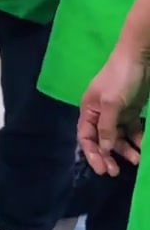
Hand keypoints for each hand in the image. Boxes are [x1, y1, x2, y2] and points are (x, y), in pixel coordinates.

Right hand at [78, 39, 149, 176]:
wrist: (141, 57)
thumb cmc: (120, 78)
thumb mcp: (111, 103)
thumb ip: (107, 127)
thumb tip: (105, 149)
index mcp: (89, 110)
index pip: (86, 137)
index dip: (92, 154)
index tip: (102, 169)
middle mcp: (101, 114)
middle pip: (102, 141)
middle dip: (108, 156)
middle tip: (116, 172)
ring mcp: (117, 113)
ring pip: (119, 138)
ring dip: (126, 150)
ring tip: (137, 159)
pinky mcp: (131, 111)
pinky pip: (132, 131)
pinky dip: (137, 140)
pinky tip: (143, 148)